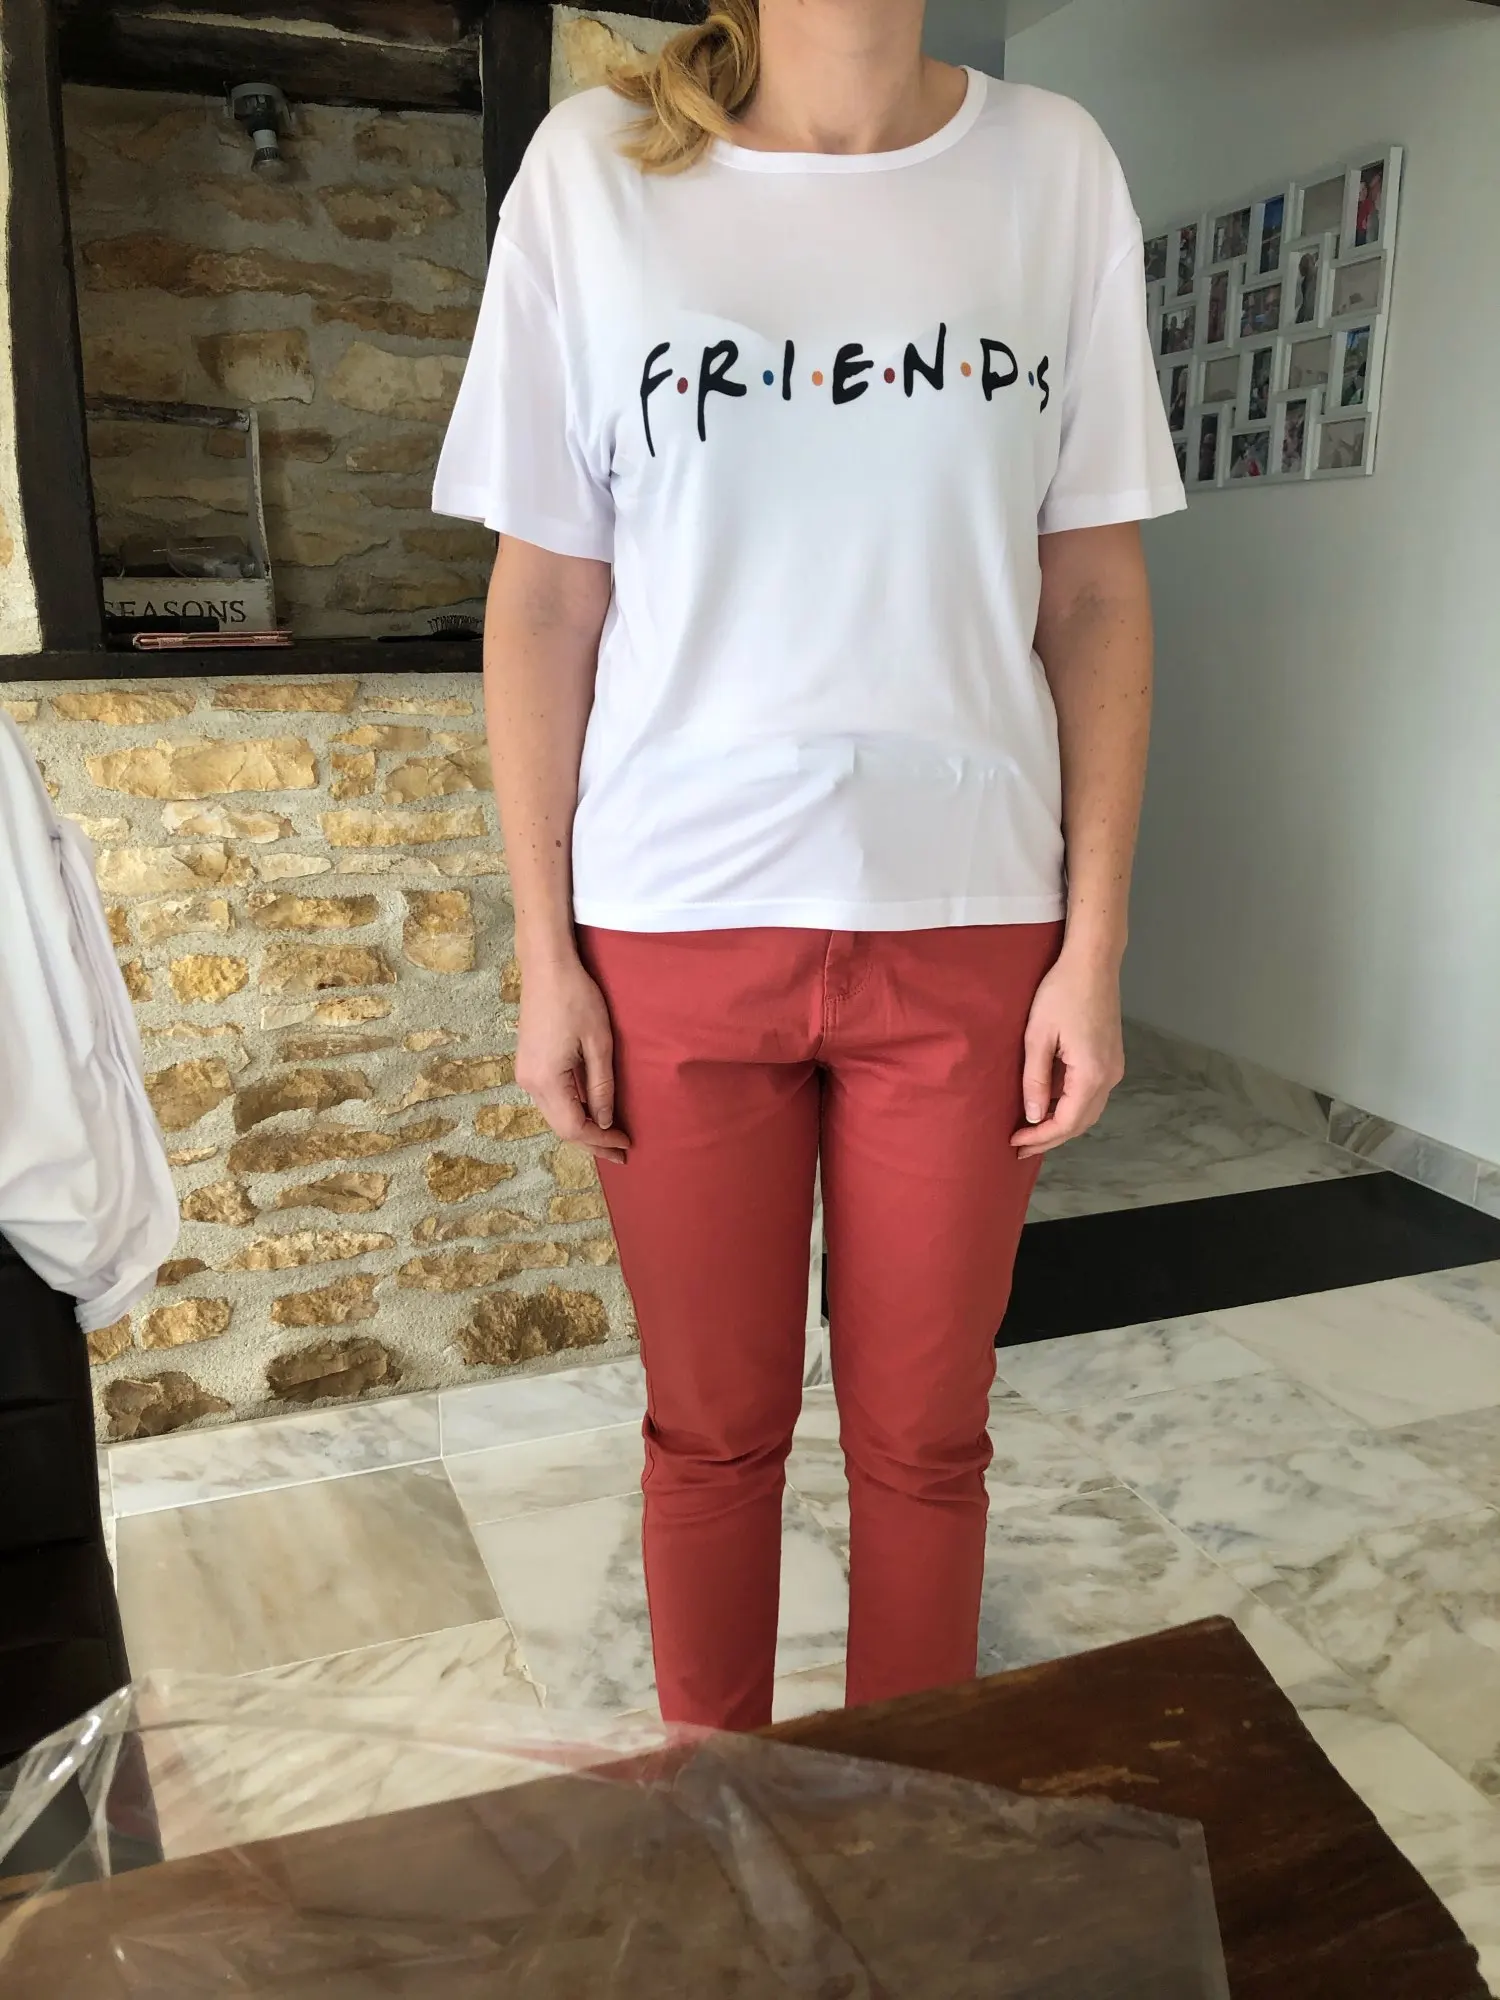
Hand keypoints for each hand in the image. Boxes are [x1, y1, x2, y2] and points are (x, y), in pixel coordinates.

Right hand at [513, 954, 630, 1166]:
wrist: (546, 968)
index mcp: (546, 1080)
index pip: (574, 1127)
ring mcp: (526, 1074)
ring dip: (581, 1129)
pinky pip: (550, 1101)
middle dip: (592, 1143)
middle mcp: (530, 1083)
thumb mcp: (598, 1044)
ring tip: (609, 1139)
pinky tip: (591, 1113)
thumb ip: (602, 1086)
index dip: (601, 1140)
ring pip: (554, 1116)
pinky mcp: (528, 1065)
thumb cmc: (576, 999)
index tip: (627, 1144)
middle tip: (621, 1154)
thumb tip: (605, 1122)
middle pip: (561, 1128)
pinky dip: (571, 1112)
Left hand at [1011, 951, 1124, 1160]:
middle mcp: (1110, 1076)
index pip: (1067, 1122)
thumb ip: (1035, 1079)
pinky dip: (1070, 1105)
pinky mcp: (1111, 1058)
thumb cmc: (1062, 992)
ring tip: (1031, 1129)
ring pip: (1088, 1110)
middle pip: (1081, 1122)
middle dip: (1051, 1137)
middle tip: (1020, 1146)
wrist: (1093, 962)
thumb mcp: (1038, 1036)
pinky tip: (1047, 1103)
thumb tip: (1034, 1116)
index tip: (1015, 1142)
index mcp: (1092, 1074)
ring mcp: (1114, 1067)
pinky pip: (1091, 1093)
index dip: (1041, 1137)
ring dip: (1061, 1123)